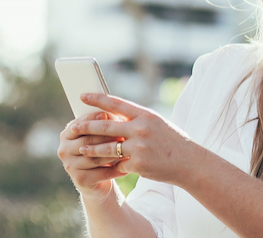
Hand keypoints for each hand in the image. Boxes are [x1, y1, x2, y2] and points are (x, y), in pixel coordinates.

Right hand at [57, 110, 127, 194]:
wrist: (98, 181)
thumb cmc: (101, 151)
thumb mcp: (100, 136)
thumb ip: (103, 125)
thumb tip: (114, 115)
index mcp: (67, 134)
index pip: (81, 123)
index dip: (96, 119)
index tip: (113, 115)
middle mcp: (64, 149)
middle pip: (87, 140)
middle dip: (107, 136)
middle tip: (124, 134)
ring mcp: (69, 166)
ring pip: (94, 157)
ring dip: (113, 154)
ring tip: (128, 150)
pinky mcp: (79, 180)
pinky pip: (101, 174)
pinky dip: (115, 170)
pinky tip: (127, 167)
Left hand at [70, 93, 201, 185]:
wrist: (189, 162)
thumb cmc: (171, 141)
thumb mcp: (156, 123)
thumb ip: (135, 119)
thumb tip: (111, 115)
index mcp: (145, 115)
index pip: (116, 103)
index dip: (97, 99)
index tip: (82, 96)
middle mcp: (141, 129)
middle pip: (106, 126)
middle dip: (87, 126)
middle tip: (73, 126)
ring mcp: (139, 147)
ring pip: (107, 148)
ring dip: (92, 149)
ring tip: (82, 148)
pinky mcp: (138, 164)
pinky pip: (118, 165)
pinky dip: (113, 166)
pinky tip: (107, 167)